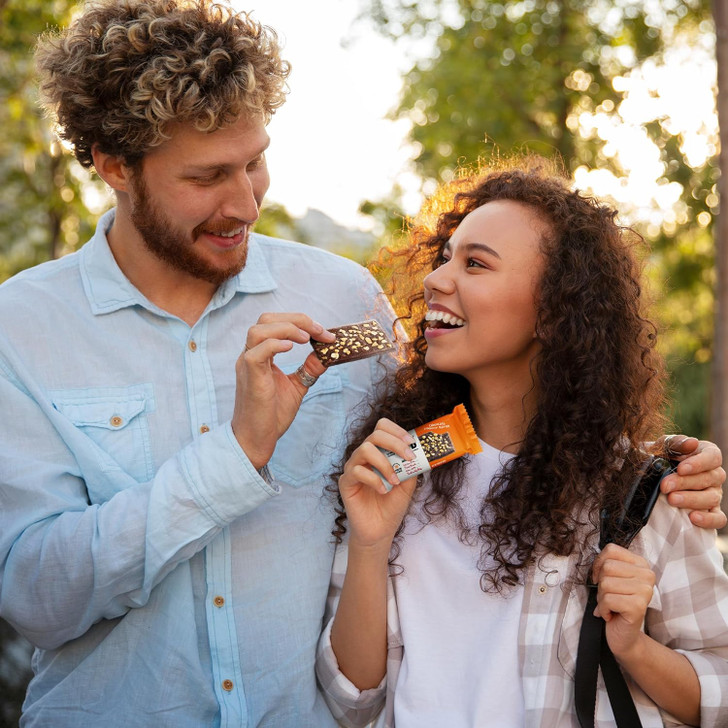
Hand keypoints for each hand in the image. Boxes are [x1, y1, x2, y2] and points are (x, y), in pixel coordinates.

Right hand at [231, 312, 334, 469]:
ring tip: (306, 338)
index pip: (275, 323)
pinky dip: (275, 345)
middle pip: (266, 319)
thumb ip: (309, 369)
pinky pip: (256, 352)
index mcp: (260, 355)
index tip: (325, 333)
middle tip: (319, 331)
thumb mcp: (296, 386)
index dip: (301, 322)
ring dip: (286, 328)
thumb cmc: (271, 415)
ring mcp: (247, 365)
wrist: (257, 440)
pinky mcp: (250, 377)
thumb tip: (327, 354)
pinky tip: (292, 348)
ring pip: (258, 330)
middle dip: (296, 319)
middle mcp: (250, 355)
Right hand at [339, 419, 418, 550]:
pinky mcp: (346, 482)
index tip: (411, 442)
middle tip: (408, 457)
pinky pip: (357, 471)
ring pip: (365, 449)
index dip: (396, 430)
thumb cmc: (392, 506)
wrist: (380, 531)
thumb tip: (420, 451)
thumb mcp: (408, 484)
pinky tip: (383, 490)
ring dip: (385, 464)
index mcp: (379, 452)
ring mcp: (353, 468)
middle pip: (375, 434)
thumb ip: (411, 467)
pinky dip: (374, 479)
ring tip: (395, 481)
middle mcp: (364, 456)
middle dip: (395, 443)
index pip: (382, 428)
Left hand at [592, 543, 654, 660]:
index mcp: (641, 564)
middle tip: (609, 598)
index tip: (600, 578)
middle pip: (607, 567)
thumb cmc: (615, 604)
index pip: (611, 550)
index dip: (598, 564)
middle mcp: (647, 575)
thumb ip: (607, 564)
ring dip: (602, 598)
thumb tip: (595, 560)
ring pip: (605, 583)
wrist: (624, 635)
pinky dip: (603, 609)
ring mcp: (645, 591)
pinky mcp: (638, 606)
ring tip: (611, 606)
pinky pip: (607, 600)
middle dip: (600, 585)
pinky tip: (611, 615)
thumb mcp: (612, 579)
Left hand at [656, 435, 725, 528]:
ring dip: (691, 499)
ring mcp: (714, 494)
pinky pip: (718, 518)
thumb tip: (692, 442)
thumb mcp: (662, 447)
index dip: (699, 463)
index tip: (681, 469)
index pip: (713, 457)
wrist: (649, 477)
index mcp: (706, 454)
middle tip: (665, 486)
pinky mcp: (711, 511)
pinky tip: (693, 517)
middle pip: (709, 478)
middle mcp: (714, 474)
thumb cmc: (659, 457)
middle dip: (685, 483)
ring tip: (672, 500)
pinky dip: (708, 519)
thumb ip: (676, 443)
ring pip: (712, 498)